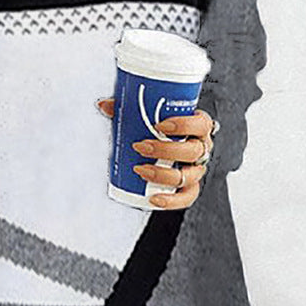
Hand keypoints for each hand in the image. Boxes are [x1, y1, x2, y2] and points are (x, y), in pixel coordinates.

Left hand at [96, 99, 213, 209]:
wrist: (168, 147)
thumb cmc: (161, 128)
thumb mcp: (149, 115)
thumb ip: (129, 108)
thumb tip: (104, 105)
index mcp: (198, 127)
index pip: (201, 124)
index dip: (184, 125)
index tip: (159, 125)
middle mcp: (201, 149)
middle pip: (193, 151)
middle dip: (166, 150)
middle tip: (140, 146)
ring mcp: (196, 170)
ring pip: (189, 176)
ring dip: (164, 174)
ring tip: (140, 169)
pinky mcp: (189, 188)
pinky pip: (186, 198)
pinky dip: (171, 201)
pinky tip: (154, 198)